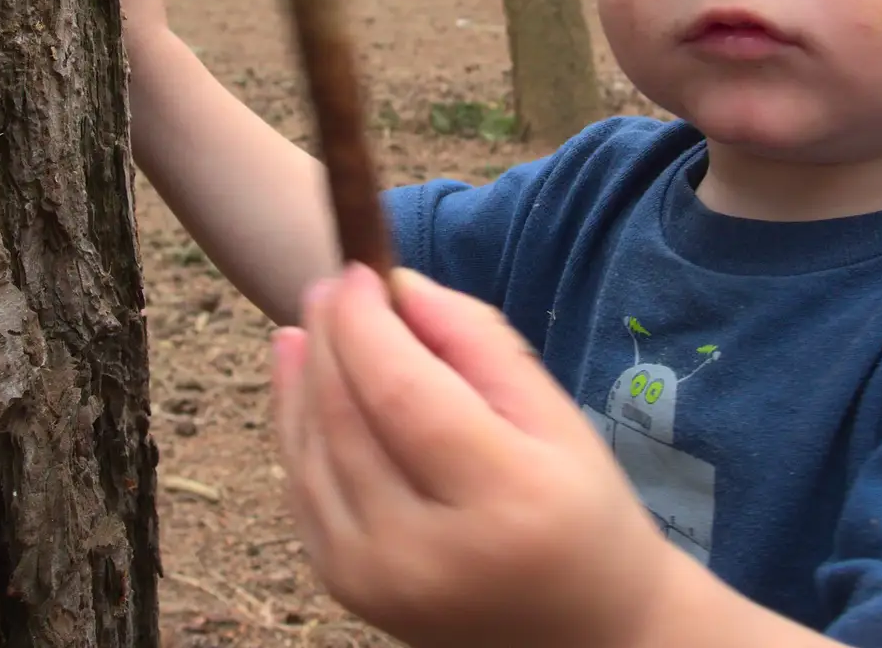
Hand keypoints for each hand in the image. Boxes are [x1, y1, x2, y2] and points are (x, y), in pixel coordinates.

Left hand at [272, 264, 673, 647]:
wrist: (584, 634)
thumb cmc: (582, 512)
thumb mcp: (555, 417)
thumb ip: (478, 344)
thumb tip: (399, 286)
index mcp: (501, 500)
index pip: (401, 394)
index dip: (367, 325)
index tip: (360, 270)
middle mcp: (426, 552)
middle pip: (346, 420)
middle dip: (330, 338)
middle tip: (332, 282)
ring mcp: (377, 581)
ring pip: (313, 453)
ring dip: (302, 376)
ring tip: (312, 319)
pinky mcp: (347, 591)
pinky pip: (304, 491)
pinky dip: (296, 426)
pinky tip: (300, 375)